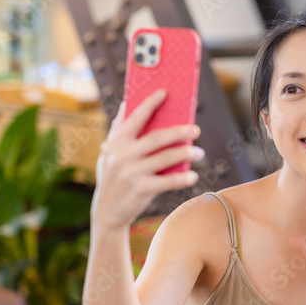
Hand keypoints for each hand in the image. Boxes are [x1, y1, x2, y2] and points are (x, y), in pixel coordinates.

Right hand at [90, 91, 201, 230]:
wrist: (106, 212)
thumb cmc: (112, 177)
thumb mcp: (109, 153)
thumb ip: (118, 130)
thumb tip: (129, 102)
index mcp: (115, 143)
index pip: (135, 118)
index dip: (150, 104)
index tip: (165, 92)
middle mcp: (122, 156)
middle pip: (156, 138)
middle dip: (178, 132)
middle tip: (195, 129)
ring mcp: (131, 173)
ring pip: (164, 158)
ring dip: (185, 154)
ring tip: (199, 152)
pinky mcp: (141, 190)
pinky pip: (167, 181)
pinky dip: (182, 178)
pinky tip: (193, 175)